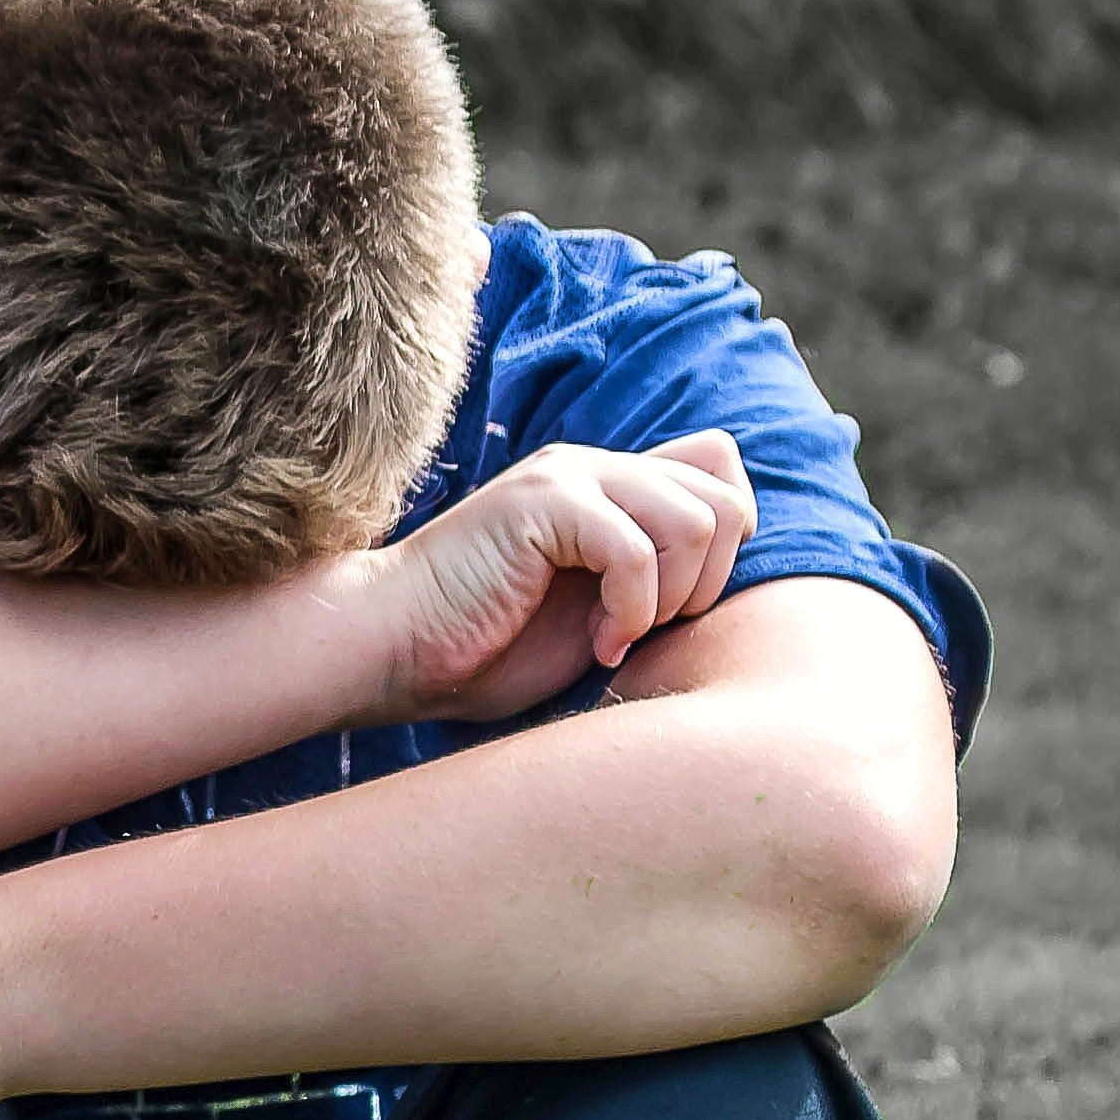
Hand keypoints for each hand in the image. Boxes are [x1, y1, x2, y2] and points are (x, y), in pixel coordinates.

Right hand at [351, 430, 755, 724]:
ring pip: (698, 519)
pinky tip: (597, 642)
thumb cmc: (482, 651)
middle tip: (646, 629)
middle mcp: (596, 468)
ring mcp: (570, 476)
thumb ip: (650, 582)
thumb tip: (723, 586)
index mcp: (609, 488)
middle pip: (726, 493)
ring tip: (615, 635)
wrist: (393, 650)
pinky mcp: (545, 502)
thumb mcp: (593, 615)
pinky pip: (638, 549)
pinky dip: (631, 610)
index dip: (723, 546)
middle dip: (708, 580)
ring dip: (670, 598)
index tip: (669, 611)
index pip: (720, 469)